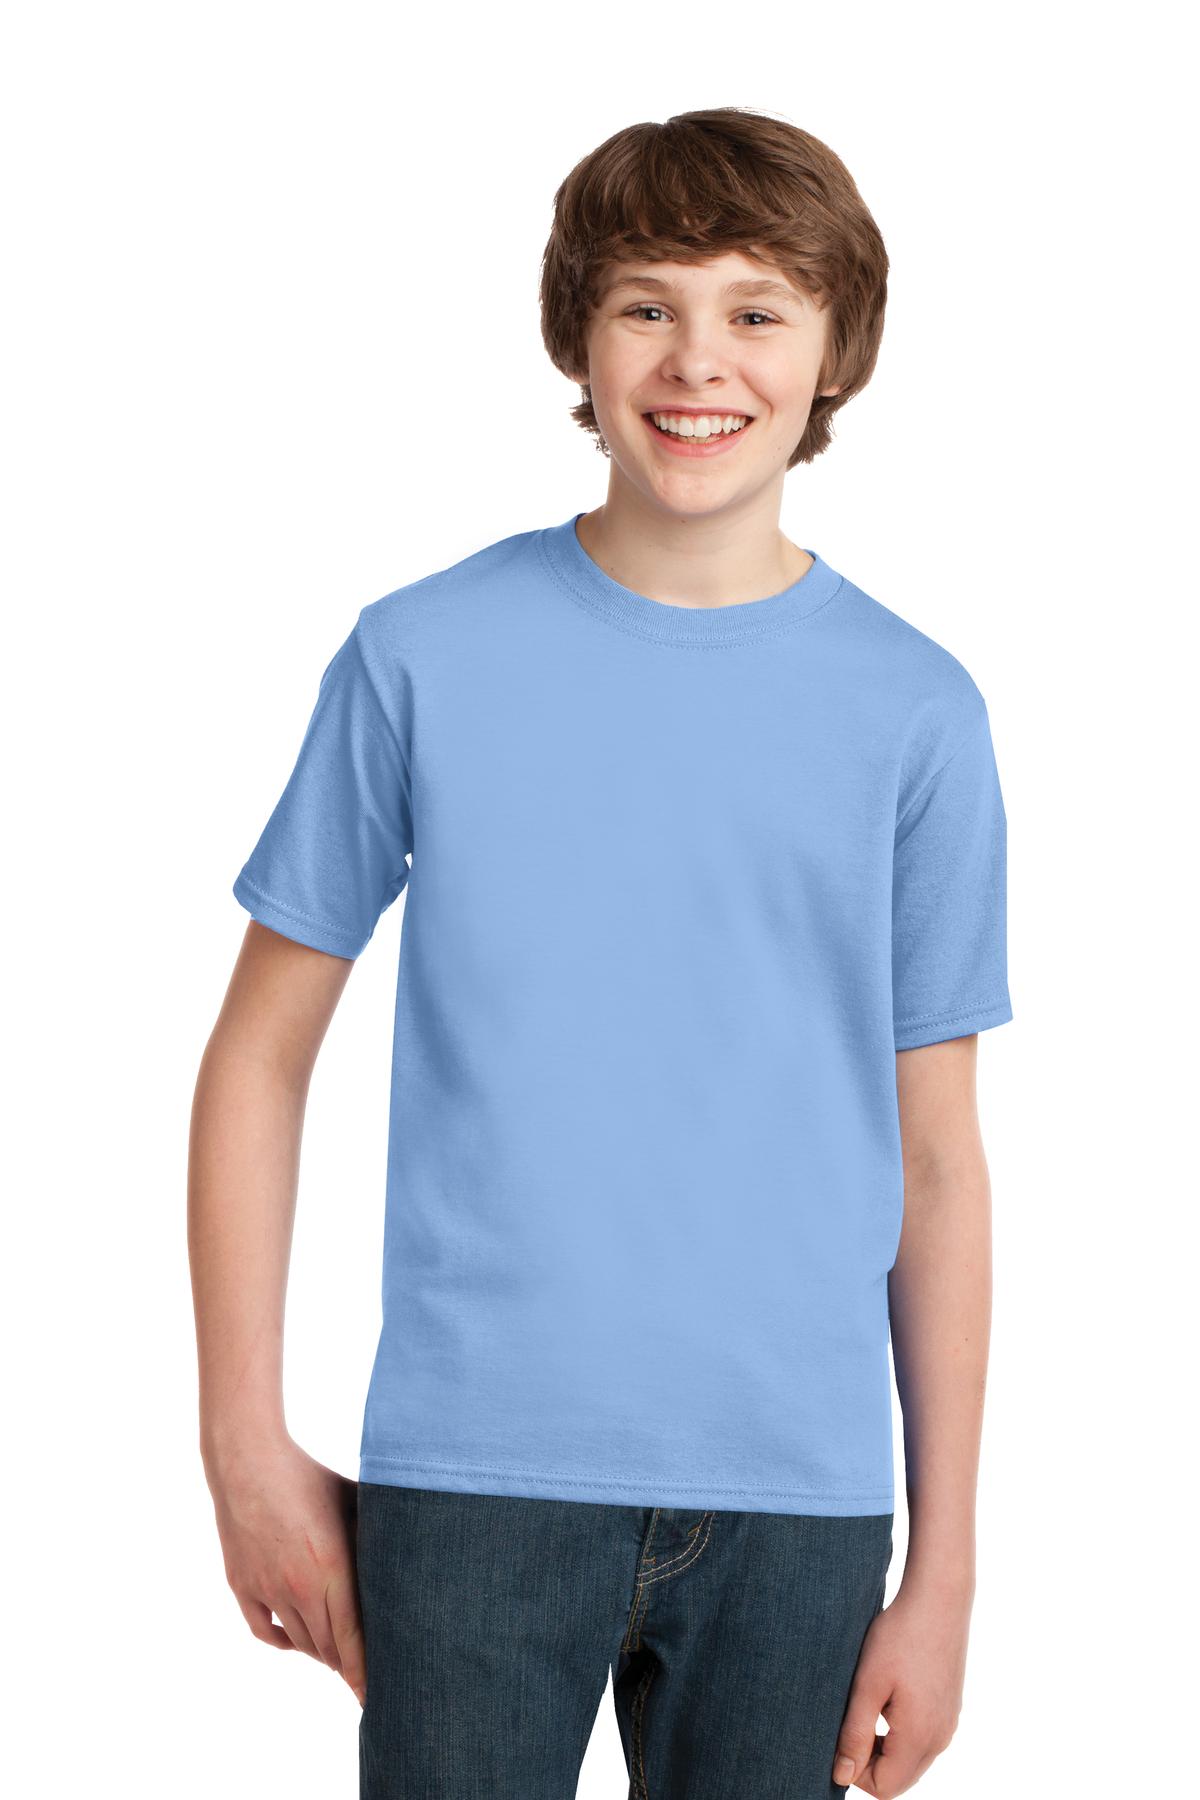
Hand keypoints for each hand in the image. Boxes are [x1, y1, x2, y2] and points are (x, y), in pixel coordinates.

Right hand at [204, 1434, 366, 1706]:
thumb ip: (379, 1532)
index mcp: (331, 1568)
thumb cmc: (308, 1477)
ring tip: (337, 1657)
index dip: (365, 1672)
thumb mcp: (354, 1500)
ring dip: (320, 1653)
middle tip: (365, 1676)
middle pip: (327, 1648)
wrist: (247, 1462)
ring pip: (299, 1642)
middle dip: (347, 1665)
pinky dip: (283, 1641)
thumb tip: (412, 1550)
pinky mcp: (242, 1586)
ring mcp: (267, 1590)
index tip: (375, 1696)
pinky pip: (264, 1630)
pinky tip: (297, 1640)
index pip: (353, 1640)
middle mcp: (298, 1588)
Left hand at [831, 1580, 970, 1794]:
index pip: (885, 1788)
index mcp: (920, 1738)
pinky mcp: (950, 1708)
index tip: (841, 1737)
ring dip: (885, 1747)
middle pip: (900, 1779)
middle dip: (871, 1763)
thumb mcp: (867, 1685)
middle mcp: (941, 1738)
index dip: (856, 1772)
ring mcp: (949, 1723)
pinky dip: (902, 1733)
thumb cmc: (899, 1637)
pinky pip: (924, 1740)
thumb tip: (841, 1775)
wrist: (938, 1598)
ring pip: (912, 1761)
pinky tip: (889, 1697)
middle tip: (852, 1722)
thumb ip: (855, 1734)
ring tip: (868, 1705)